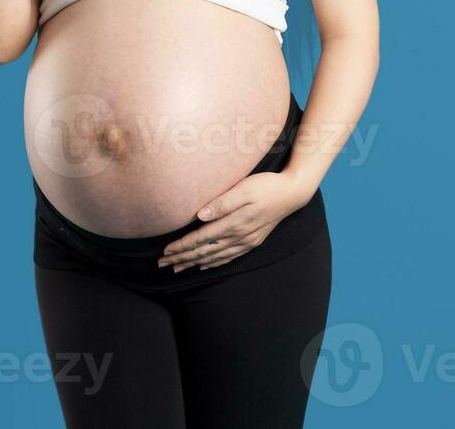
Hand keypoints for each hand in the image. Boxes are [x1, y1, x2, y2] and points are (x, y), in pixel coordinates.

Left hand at [157, 171, 314, 272]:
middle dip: (182, 258)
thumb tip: (199, 215)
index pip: (201, 239)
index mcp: (234, 223)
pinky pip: (229, 257)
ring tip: (177, 268)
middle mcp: (239, 237)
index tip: (165, 251)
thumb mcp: (244, 188)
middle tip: (162, 264)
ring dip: (194, 263)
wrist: (292, 193)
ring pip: (215, 257)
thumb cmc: (266, 185)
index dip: (182, 246)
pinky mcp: (253, 241)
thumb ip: (222, 203)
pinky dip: (214, 262)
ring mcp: (247, 241)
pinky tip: (205, 265)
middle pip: (205, 252)